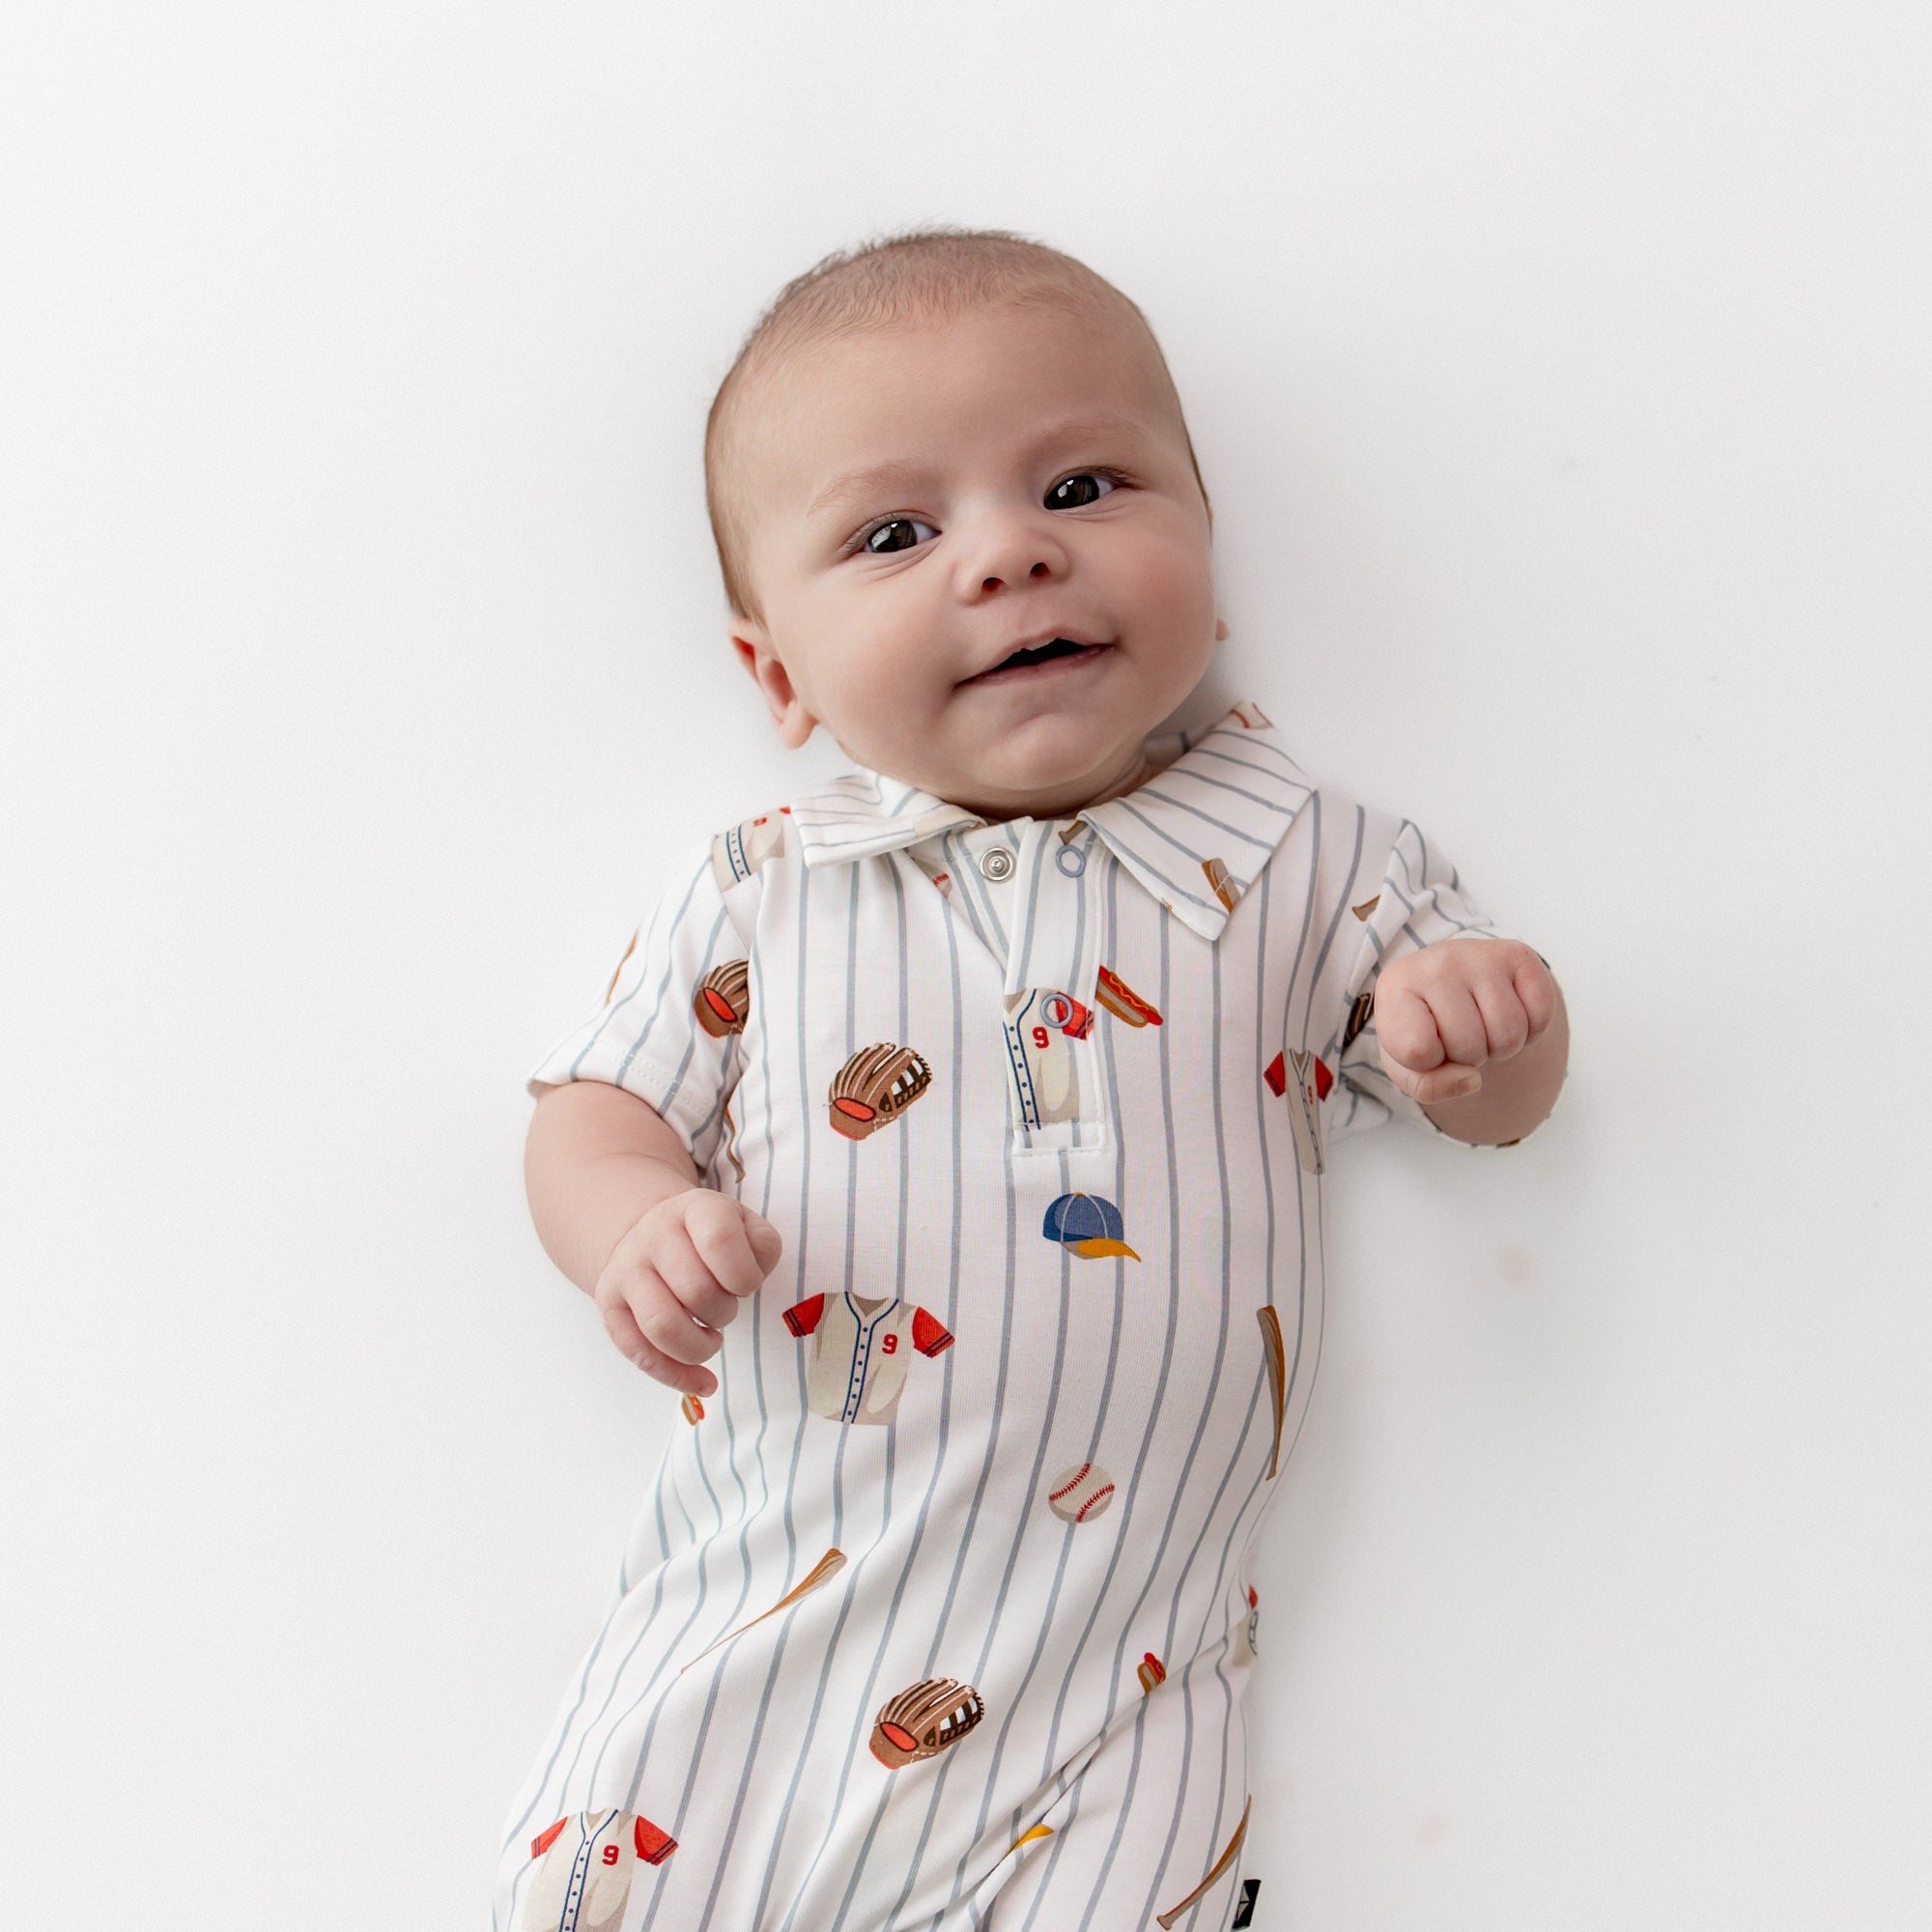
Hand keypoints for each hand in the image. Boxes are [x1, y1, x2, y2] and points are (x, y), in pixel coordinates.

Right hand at [593, 1190, 783, 1396]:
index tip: (747, 1284)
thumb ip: (762, 1246)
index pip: (720, 1240)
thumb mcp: (745, 1225)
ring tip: (712, 1340)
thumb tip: (749, 1279)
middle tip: (726, 1308)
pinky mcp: (609, 1305)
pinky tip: (703, 1381)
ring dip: (700, 1346)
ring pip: (662, 1326)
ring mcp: (626, 1270)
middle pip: (695, 1290)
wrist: (652, 1232)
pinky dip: (676, 1376)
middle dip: (724, 1312)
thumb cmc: (710, 1238)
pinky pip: (638, 1353)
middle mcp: (653, 1234)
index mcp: (695, 1208)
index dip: (744, 1274)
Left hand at [1374, 937, 1557, 1106]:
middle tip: (1460, 1035)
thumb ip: (1428, 1087)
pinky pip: (1541, 1017)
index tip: (1423, 1044)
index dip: (1428, 1063)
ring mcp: (1479, 955)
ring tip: (1482, 1026)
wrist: (1453, 985)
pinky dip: (1531, 1031)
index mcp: (1395, 987)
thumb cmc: (1424, 1029)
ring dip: (1501, 1047)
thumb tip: (1472, 1079)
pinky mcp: (1519, 955)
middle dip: (1469, 1056)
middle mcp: (1436, 963)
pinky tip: (1509, 1013)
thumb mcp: (1409, 1066)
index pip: (1417, 1051)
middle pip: (1469, 1045)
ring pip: (1508, 1034)